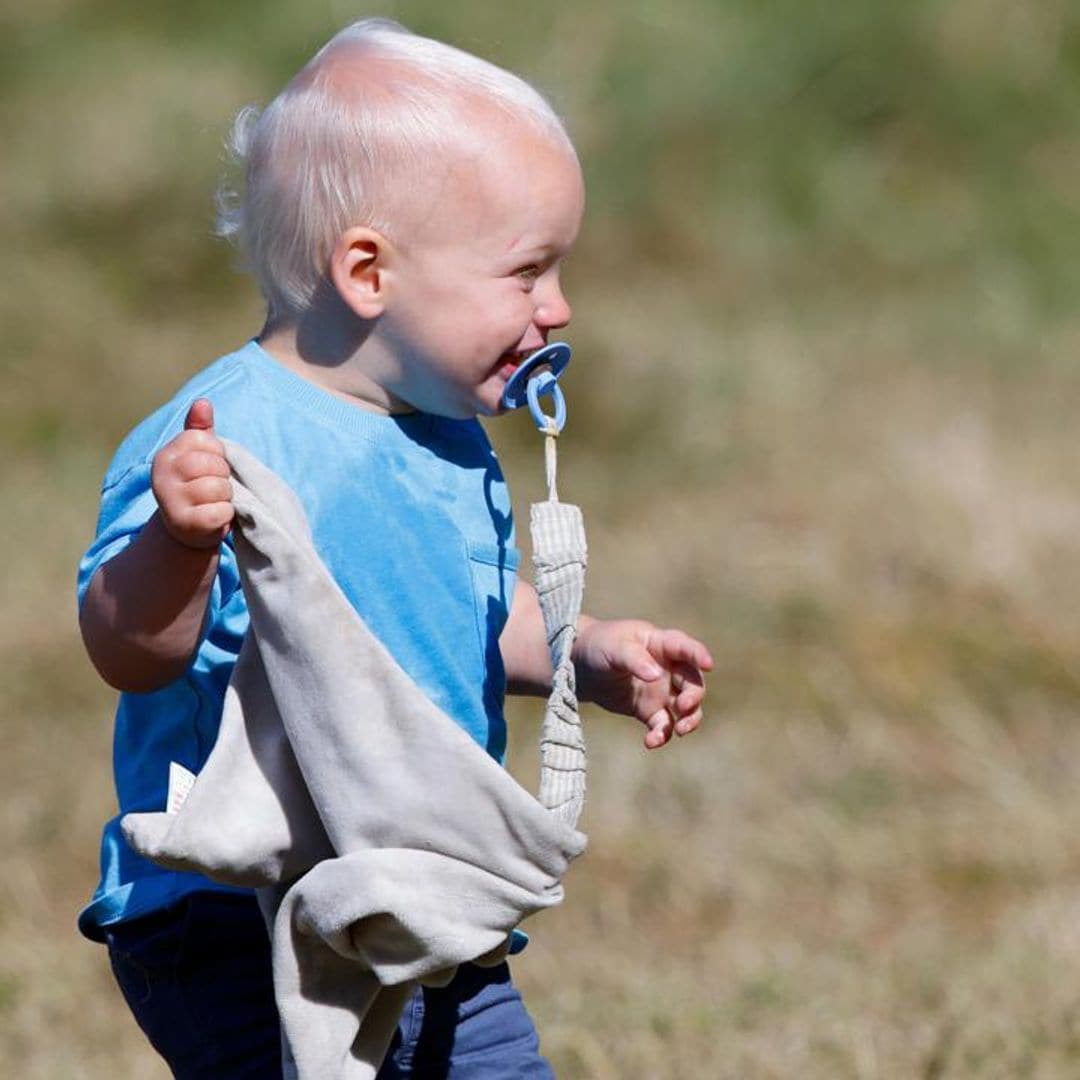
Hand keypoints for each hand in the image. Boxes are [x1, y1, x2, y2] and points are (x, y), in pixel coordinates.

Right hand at [151, 399, 232, 548]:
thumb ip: (200, 429)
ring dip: (225, 498)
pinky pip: (220, 512)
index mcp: (166, 455)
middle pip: (214, 465)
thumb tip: (203, 402)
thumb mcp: (197, 456)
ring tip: (212, 503)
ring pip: (219, 488)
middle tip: (213, 489)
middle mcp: (161, 476)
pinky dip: (225, 516)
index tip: (209, 468)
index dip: (217, 455)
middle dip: (223, 477)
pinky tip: (213, 518)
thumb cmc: (197, 486)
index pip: (206, 441)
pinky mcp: (184, 523)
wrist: (188, 530)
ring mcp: (170, 500)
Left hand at [572, 619, 712, 748]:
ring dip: (689, 719)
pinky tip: (650, 742)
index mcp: (661, 644)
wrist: (580, 665)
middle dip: (694, 695)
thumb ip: (635, 659)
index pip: (684, 647)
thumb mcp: (613, 648)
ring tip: (679, 730)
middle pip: (692, 682)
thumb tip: (657, 676)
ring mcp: (661, 690)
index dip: (698, 655)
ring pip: (686, 707)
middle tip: (683, 706)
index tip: (708, 665)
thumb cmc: (600, 646)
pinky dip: (661, 735)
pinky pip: (663, 725)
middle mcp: (668, 668)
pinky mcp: (649, 710)